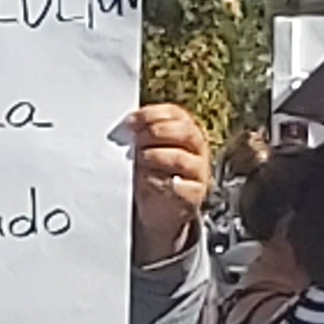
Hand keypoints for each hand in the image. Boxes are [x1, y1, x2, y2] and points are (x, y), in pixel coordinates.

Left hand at [128, 103, 209, 267]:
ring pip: (181, 158)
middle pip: (183, 132)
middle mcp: (197, 148)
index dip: (152, 114)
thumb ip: (140, 137)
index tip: (131, 122)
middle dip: (155, 132)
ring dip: (156, 156)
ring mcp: (199, 171)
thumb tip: (125, 128)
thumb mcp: (147, 150)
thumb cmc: (152, 173)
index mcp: (186, 131)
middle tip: (136, 140)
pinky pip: (182, 187)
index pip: (176, 114)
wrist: (161, 209)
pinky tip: (149, 180)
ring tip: (140, 159)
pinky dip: (163, 182)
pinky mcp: (195, 194)